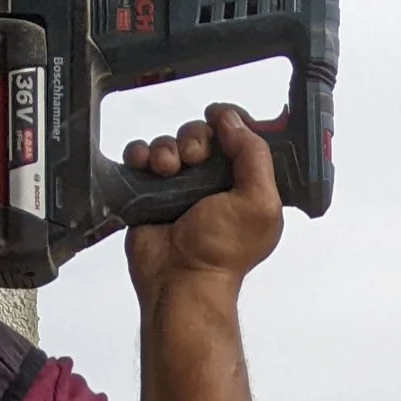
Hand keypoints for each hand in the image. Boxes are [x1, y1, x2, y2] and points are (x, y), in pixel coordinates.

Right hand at [125, 107, 284, 299]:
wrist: (180, 279)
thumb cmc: (222, 252)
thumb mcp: (259, 202)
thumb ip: (255, 155)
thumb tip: (233, 120)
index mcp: (247, 185)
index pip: (241, 137)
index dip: (231, 123)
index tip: (221, 120)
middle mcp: (214, 184)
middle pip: (202, 134)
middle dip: (195, 138)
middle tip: (195, 159)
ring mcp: (181, 188)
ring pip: (171, 143)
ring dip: (167, 148)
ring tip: (167, 170)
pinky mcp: (151, 194)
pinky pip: (142, 157)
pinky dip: (141, 154)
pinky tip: (146, 166)